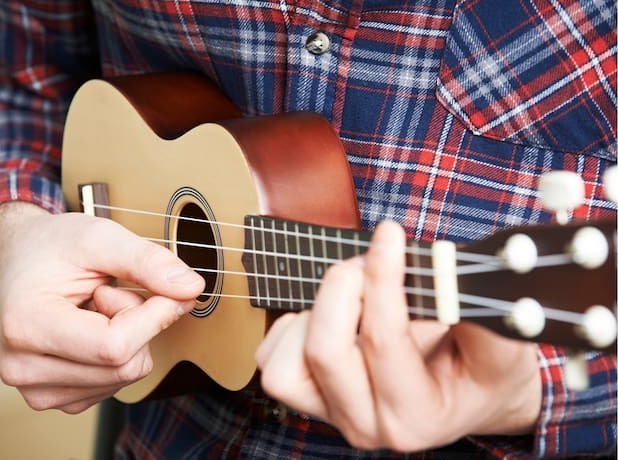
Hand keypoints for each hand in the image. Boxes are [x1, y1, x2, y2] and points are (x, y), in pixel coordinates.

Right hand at [0, 202, 203, 412]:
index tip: (165, 288)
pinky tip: (93, 326)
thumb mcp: (101, 236)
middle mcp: (22, 369)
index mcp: (25, 326)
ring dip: (129, 337)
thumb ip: (147, 261)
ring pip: (126, 376)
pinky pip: (117, 383)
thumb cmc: (55, 246)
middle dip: (139, 323)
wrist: (21, 259)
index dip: (154, 316)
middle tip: (113, 290)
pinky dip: (120, 353)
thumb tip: (192, 288)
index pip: (114, 346)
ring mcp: (37, 390)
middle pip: (125, 366)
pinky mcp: (56, 398)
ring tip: (96, 306)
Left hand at [256, 221, 540, 451]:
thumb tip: (446, 274)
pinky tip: (331, 316)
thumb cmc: (482, 370)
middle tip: (370, 259)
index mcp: (417, 417)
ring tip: (356, 292)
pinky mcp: (307, 397)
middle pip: (325, 351)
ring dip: (317, 310)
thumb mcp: (503, 349)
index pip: (384, 342)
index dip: (384, 279)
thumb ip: (484, 317)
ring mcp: (331, 414)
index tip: (390, 234)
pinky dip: (294, 326)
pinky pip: (273, 358)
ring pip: (288, 359)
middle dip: (343, 288)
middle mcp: (368, 425)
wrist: (467, 395)